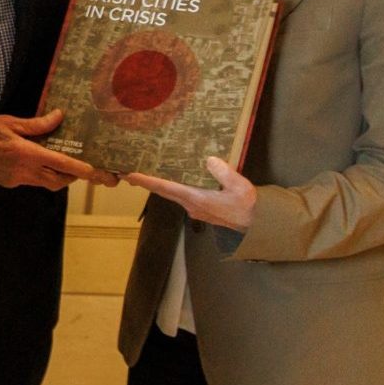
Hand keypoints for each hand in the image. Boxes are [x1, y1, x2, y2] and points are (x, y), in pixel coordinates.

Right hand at [0, 110, 108, 189]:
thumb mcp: (9, 122)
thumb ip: (36, 124)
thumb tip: (58, 117)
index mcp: (25, 153)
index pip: (61, 164)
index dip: (81, 169)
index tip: (96, 172)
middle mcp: (23, 171)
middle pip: (57, 181)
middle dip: (72, 177)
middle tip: (81, 167)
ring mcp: (15, 179)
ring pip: (45, 183)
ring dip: (57, 177)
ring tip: (62, 163)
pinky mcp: (8, 181)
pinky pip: (31, 181)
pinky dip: (40, 174)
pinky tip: (37, 161)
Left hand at [126, 156, 258, 230]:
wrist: (255, 224)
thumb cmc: (247, 206)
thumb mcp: (239, 186)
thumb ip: (223, 173)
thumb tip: (209, 160)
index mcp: (195, 198)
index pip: (164, 188)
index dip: (146, 181)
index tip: (129, 175)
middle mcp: (190, 204)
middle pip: (163, 191)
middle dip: (145, 182)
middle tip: (127, 171)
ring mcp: (194, 208)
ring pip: (171, 194)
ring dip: (158, 185)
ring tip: (145, 172)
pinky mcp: (201, 208)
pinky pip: (181, 195)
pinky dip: (172, 187)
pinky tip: (172, 179)